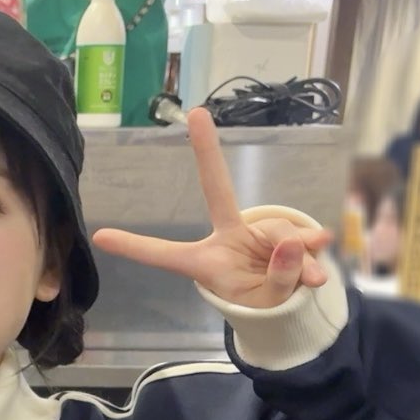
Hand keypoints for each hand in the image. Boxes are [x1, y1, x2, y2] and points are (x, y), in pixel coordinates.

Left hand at [92, 108, 333, 309]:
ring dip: (297, 257)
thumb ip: (279, 278)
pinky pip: (302, 236)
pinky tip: (319, 266)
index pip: (166, 255)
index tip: (100, 236)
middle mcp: (226, 239)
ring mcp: (255, 231)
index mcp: (204, 264)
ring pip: (279, 233)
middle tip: (197, 114)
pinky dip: (313, 251)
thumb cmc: (262, 304)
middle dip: (209, 152)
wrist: (288, 305)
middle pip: (218, 190)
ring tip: (312, 280)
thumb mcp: (266, 304)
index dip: (136, 247)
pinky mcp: (284, 232)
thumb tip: (296, 242)